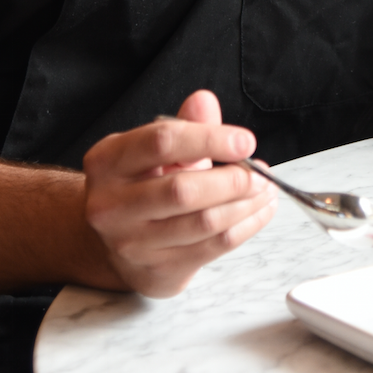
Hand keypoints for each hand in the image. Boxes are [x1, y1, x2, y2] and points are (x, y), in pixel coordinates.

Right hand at [82, 89, 277, 296]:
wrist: (116, 239)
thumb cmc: (143, 184)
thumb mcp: (156, 150)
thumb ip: (184, 125)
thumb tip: (204, 101)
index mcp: (107, 162)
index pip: (161, 142)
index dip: (210, 139)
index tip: (245, 141)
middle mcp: (110, 205)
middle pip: (183, 190)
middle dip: (233, 180)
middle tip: (261, 173)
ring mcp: (130, 243)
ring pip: (203, 222)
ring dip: (245, 205)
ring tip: (266, 190)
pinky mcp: (155, 271)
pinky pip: (212, 247)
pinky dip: (245, 228)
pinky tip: (259, 212)